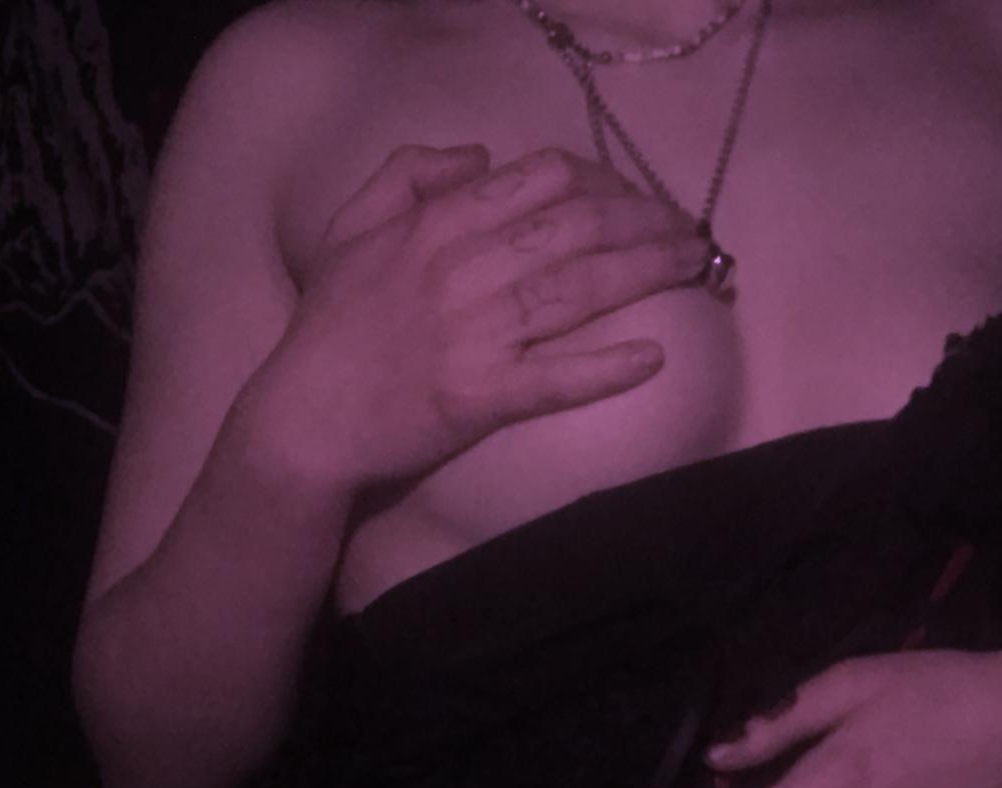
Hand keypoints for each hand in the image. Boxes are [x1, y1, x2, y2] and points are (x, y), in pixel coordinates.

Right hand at [247, 143, 705, 492]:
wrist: (305, 417)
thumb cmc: (330, 325)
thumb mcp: (351, 224)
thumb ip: (409, 172)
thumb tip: (482, 156)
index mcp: (439, 221)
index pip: (544, 178)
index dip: (605, 182)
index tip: (635, 199)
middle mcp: (466, 266)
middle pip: (579, 225)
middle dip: (648, 223)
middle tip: (691, 235)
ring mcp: (477, 333)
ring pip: (581, 288)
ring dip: (649, 273)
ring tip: (697, 271)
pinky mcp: (483, 396)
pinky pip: (557, 377)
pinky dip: (608, 367)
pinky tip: (654, 357)